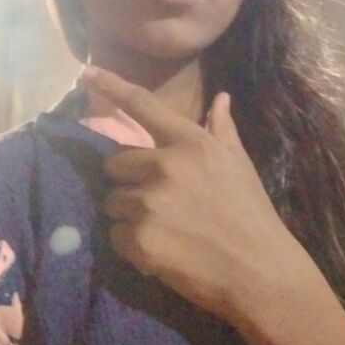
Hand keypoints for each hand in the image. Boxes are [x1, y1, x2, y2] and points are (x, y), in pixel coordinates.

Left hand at [79, 66, 300, 324]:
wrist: (258, 271)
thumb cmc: (251, 213)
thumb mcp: (239, 164)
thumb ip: (222, 129)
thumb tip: (222, 98)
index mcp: (192, 143)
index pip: (144, 106)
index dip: (112, 86)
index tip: (85, 72)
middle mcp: (166, 166)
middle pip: (115, 162)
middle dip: (129, 179)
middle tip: (157, 198)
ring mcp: (150, 203)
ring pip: (113, 201)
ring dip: (129, 213)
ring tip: (162, 227)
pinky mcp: (140, 239)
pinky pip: (115, 234)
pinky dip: (130, 244)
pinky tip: (159, 250)